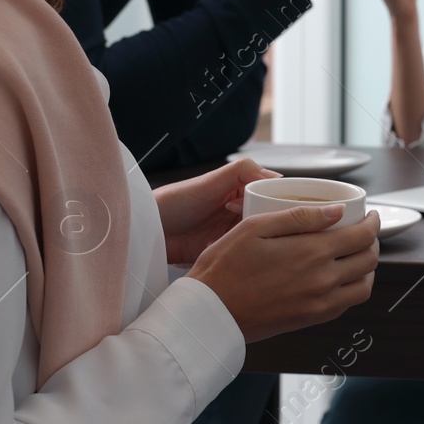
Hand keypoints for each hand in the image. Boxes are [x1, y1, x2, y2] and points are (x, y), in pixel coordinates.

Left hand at [154, 157, 279, 265]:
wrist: (147, 231)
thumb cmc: (174, 202)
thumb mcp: (210, 180)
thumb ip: (242, 170)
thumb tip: (276, 175)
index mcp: (238, 191)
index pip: (268, 194)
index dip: (272, 200)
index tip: (268, 206)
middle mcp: (238, 211)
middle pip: (266, 216)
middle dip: (263, 220)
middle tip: (248, 221)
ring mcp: (230, 232)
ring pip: (256, 235)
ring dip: (252, 237)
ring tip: (238, 234)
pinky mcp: (222, 251)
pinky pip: (240, 253)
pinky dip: (239, 252)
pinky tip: (233, 249)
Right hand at [186, 206, 380, 341]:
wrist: (208, 313)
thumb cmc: (224, 266)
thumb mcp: (255, 228)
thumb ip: (300, 217)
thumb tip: (338, 211)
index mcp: (312, 252)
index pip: (362, 236)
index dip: (373, 223)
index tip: (370, 215)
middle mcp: (323, 280)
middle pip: (369, 260)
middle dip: (373, 242)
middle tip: (364, 232)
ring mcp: (319, 303)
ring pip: (364, 286)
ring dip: (367, 269)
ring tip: (356, 255)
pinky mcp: (310, 319)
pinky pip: (346, 305)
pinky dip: (353, 289)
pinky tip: (340, 278)